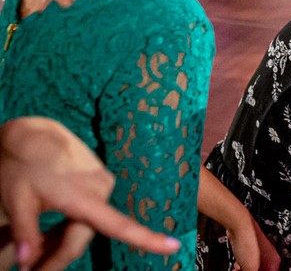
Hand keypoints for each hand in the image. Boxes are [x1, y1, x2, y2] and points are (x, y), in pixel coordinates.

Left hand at [0, 117, 180, 269]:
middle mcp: (100, 188)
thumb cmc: (24, 163)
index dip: (148, 239)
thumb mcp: (17, 201)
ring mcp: (101, 182)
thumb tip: (26, 263)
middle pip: (86, 235)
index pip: (120, 225)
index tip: (173, 247)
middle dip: (60, 256)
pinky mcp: (97, 179)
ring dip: (64, 240)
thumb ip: (26, 235)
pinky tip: (50, 233)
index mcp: (84, 196)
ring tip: (37, 252)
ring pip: (87, 224)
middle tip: (33, 270)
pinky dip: (69, 225)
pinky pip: (88, 210)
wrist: (33, 134)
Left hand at [226, 214, 279, 270]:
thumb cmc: (248, 240)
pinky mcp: (248, 251)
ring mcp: (258, 254)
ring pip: (252, 269)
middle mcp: (268, 257)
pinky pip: (246, 264)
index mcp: (274, 261)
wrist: (238, 225)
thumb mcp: (250, 267)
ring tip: (237, 270)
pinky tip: (236, 265)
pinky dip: (241, 267)